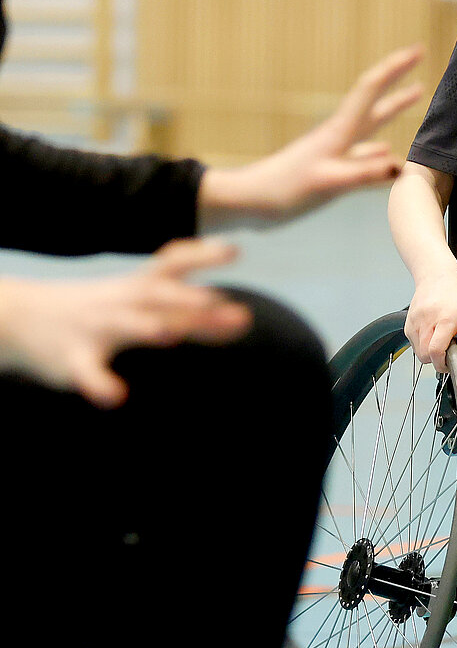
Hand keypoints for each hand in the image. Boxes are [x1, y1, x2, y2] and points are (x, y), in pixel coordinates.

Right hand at [0, 239, 251, 407]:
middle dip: (188, 299)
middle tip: (223, 303)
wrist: (20, 318)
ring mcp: (95, 328)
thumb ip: (193, 313)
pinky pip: (87, 371)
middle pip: (157, 296)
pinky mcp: (73, 358)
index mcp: (139, 288)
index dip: (202, 256)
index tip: (234, 251)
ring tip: (169, 333)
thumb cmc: (102, 311)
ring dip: (146, 327)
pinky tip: (116, 397)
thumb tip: (244, 319)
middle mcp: (121, 302)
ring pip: (122, 324)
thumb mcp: (143, 303)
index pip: (173, 265)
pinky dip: (100, 383)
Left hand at [199, 45, 424, 229]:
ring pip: (373, 123)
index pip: (372, 90)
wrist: (250, 201)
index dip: (396, 69)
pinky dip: (381, 147)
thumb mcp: (327, 184)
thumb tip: (400, 164)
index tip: (418, 50)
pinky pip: (365, 152)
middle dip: (398, 79)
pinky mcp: (330, 166)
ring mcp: (336, 150)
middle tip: (420, 61)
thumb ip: (364, 174)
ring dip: (394, 108)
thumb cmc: (283, 191)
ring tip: (415, 96)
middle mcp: (340, 135)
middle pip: (375, 100)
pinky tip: (388, 151)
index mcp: (340, 132)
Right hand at [405, 273, 456, 372]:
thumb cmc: (456, 295)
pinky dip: (423, 346)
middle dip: (437, 360)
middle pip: (425, 355)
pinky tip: (433, 335)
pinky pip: (413, 344)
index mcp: (444, 319)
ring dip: (430, 353)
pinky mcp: (408, 324)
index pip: (436, 350)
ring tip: (442, 341)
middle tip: (449, 353)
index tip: (450, 364)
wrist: (436, 278)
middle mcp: (426, 321)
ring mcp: (414, 322)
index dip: (442, 363)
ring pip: (418, 352)